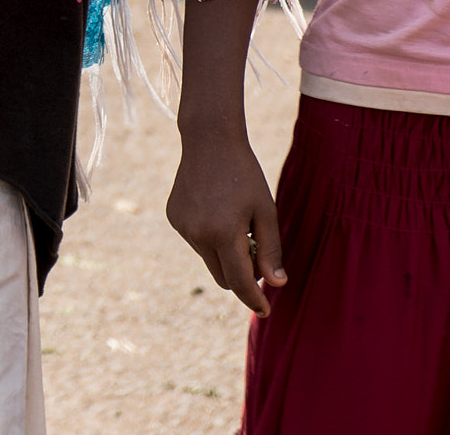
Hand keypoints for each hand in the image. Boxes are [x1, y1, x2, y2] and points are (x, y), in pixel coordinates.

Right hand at [167, 134, 285, 316]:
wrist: (209, 140)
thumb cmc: (244, 174)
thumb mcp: (265, 209)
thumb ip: (271, 250)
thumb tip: (276, 284)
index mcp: (224, 233)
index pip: (240, 282)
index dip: (254, 299)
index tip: (266, 310)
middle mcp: (198, 234)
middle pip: (223, 277)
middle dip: (241, 276)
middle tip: (257, 254)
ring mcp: (182, 226)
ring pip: (209, 259)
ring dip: (224, 252)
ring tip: (234, 219)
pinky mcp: (173, 217)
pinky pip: (196, 241)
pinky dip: (209, 237)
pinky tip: (215, 208)